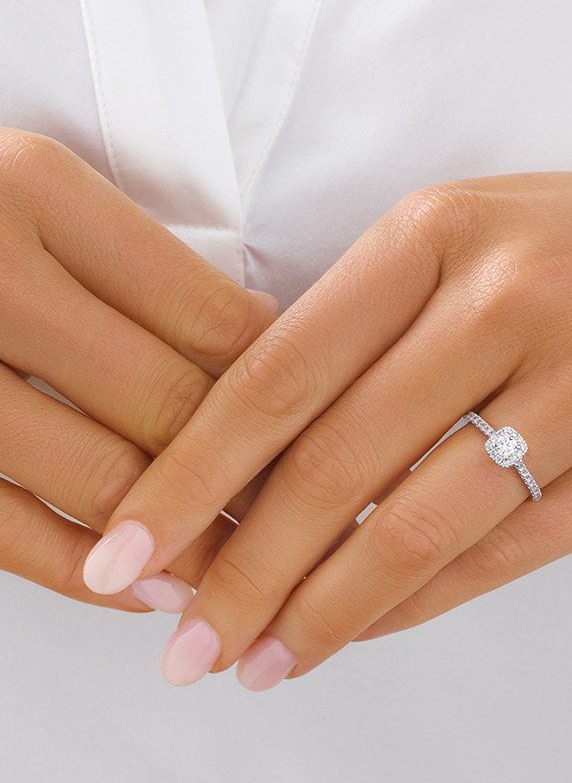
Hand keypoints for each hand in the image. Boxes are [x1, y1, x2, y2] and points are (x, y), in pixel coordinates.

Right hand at [0, 129, 276, 609]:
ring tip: (249, 569)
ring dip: (191, 540)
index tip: (329, 436)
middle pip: (171, 404)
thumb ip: (142, 266)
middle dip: (255, 478)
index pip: (216, 320)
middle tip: (313, 518)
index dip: (290, 394)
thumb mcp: (35, 194)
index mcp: (33, 192)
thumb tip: (269, 340)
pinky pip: (10, 532)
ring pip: (104, 477)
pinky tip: (149, 591)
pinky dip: (92, 574)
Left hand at [89, 155, 571, 684]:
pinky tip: (368, 633)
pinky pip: (508, 551)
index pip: (280, 366)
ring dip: (324, 607)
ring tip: (262, 660)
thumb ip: (397, 331)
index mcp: (448, 228)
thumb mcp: (511, 240)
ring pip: (415, 520)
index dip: (195, 470)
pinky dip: (422, 604)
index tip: (138, 544)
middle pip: (331, 461)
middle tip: (184, 638)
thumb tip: (286, 453)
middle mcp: (510, 296)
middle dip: (241, 566)